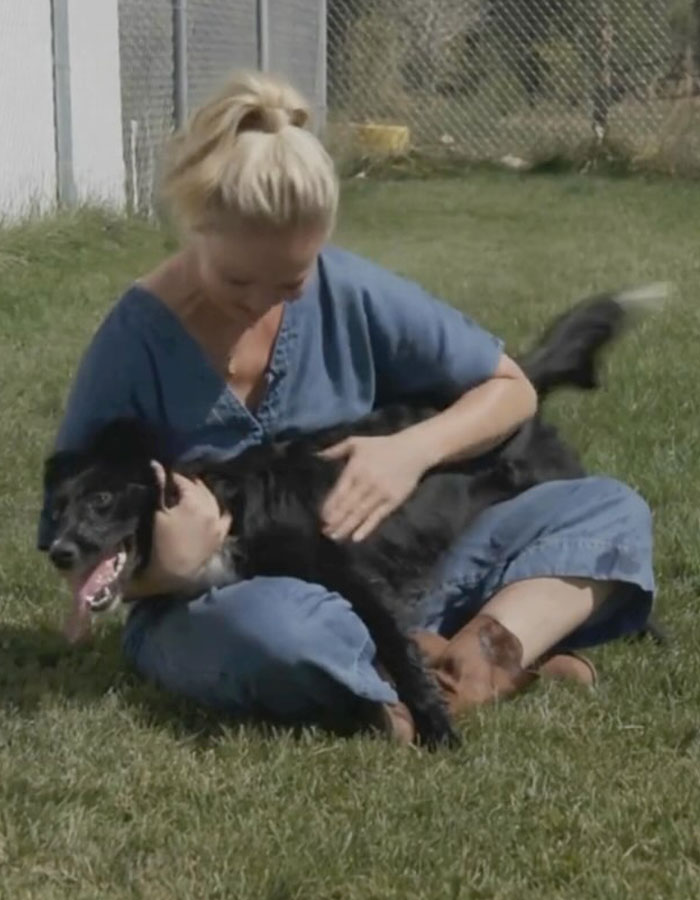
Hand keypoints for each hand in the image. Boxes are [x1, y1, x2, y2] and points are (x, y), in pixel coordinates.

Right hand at [148, 462, 231, 583]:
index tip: (164, 474)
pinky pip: (224, 516)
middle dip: (188, 483)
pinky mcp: (221, 534)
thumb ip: (160, 487)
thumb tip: (156, 465)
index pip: (184, 481)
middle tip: (175, 482)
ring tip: (191, 492)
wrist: (173, 572)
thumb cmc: (159, 542)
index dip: (172, 476)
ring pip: (212, 500)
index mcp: (195, 502)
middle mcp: (211, 509)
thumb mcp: (158, 513)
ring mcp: (218, 522)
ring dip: (202, 493)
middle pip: (200, 488)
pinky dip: (218, 509)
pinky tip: (213, 505)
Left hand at [319, 434, 428, 541]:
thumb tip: (317, 455)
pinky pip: (377, 517)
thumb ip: (336, 449)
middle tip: (325, 532)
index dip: (329, 507)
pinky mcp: (393, 501)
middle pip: (347, 506)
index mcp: (355, 469)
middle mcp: (366, 482)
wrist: (413, 450)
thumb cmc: (382, 446)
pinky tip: (356, 537)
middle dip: (335, 520)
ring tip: (335, 537)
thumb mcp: (357, 442)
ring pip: (359, 513)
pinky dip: (366, 528)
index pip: (339, 492)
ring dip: (346, 526)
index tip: (322, 517)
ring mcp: (380, 493)